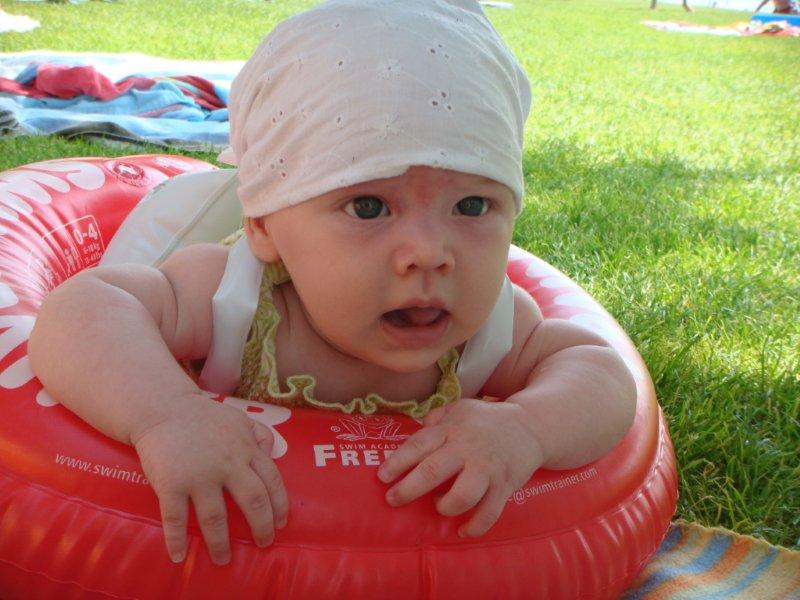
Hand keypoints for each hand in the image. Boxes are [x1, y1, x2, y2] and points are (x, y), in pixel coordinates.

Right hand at [132, 394, 287, 564]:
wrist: (162, 408)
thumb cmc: (203, 417)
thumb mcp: (239, 418)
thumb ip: (260, 433)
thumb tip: (273, 452)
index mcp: (245, 449)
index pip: (272, 480)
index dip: (280, 504)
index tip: (282, 523)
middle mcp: (227, 464)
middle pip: (253, 501)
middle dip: (261, 527)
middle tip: (263, 544)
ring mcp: (199, 475)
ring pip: (215, 517)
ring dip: (220, 543)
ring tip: (223, 559)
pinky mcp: (171, 483)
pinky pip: (175, 518)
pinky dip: (177, 540)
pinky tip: (179, 556)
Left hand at [377, 399, 543, 536]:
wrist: (531, 426)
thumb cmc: (487, 420)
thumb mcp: (461, 408)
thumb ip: (437, 417)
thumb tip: (417, 425)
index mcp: (452, 429)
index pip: (419, 444)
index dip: (398, 461)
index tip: (382, 476)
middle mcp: (467, 449)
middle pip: (433, 470)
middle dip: (408, 489)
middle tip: (392, 499)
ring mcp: (487, 468)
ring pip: (462, 495)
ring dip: (444, 507)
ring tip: (438, 506)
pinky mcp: (505, 486)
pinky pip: (489, 513)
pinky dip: (474, 527)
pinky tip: (462, 531)